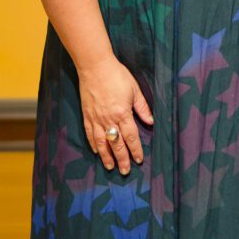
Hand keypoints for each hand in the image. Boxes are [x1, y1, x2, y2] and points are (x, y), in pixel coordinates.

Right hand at [77, 56, 153, 173]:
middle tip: (125, 171)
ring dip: (106, 156)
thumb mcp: (134, 89)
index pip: (131, 137)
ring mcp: (95, 119)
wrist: (95, 67)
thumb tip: (151, 122)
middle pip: (116, 144)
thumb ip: (142, 107)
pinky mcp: (86, 116)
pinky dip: (93, 145)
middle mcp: (108, 120)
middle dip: (122, 159)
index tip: (139, 160)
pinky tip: (97, 152)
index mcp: (122, 113)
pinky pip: (89, 134)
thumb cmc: (117, 75)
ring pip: (101, 143)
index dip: (135, 150)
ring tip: (111, 167)